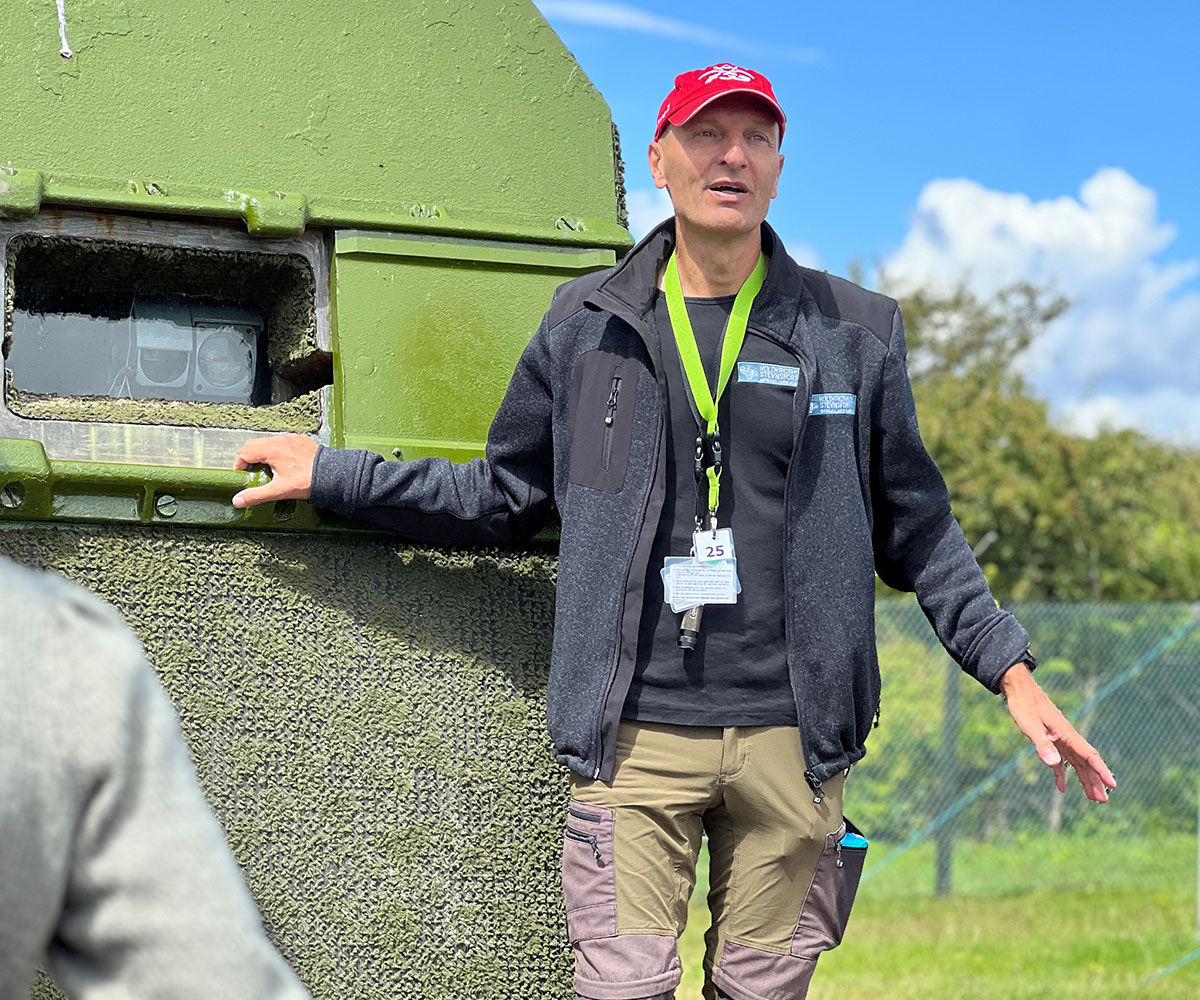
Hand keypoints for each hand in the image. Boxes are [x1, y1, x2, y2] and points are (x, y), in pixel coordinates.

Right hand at [232, 434, 318, 507]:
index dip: (239, 465)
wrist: (332, 476)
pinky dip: (277, 451)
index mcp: (271, 449)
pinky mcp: (300, 440)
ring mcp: (291, 439)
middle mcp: (280, 440)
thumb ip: (255, 495)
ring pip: (268, 442)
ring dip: (262, 454)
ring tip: (267, 470)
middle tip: (252, 472)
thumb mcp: (278, 491)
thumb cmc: (307, 481)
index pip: (244, 452)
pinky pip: (282, 442)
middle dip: (248, 458)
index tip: (242, 475)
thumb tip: (238, 500)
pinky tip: (283, 464)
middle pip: (253, 445)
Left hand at [1000, 663, 1115, 801]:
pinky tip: (1062, 788)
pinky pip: (1061, 761)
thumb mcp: (1031, 726)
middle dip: (1095, 781)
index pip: (1089, 755)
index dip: (1101, 770)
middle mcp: (1067, 737)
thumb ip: (1042, 745)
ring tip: (1092, 798)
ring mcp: (1060, 739)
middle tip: (1103, 801)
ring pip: (1077, 763)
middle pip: (1086, 763)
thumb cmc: (1024, 705)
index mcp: (1067, 734)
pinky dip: (1062, 774)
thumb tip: (1054, 764)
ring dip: (1084, 780)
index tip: (1113, 785)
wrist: (1018, 689)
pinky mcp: (1050, 739)